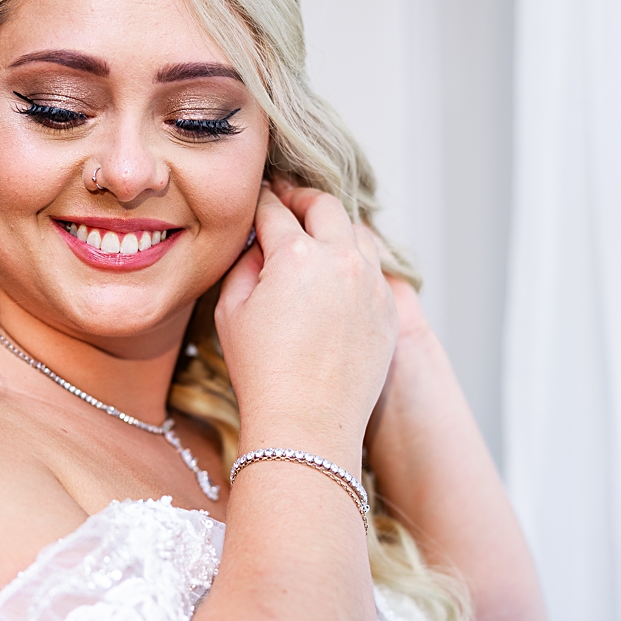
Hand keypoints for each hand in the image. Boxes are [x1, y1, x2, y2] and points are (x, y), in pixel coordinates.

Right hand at [215, 182, 398, 463]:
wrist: (307, 422)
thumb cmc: (262, 373)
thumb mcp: (232, 312)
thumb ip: (245, 264)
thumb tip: (261, 244)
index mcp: (296, 255)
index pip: (275, 210)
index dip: (261, 200)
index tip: (257, 197)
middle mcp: (340, 260)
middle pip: (324, 206)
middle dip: (302, 198)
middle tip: (289, 200)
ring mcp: (370, 284)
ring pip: (357, 233)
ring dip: (336, 227)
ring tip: (318, 234)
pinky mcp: (388, 309)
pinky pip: (374, 269)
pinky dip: (356, 262)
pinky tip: (340, 273)